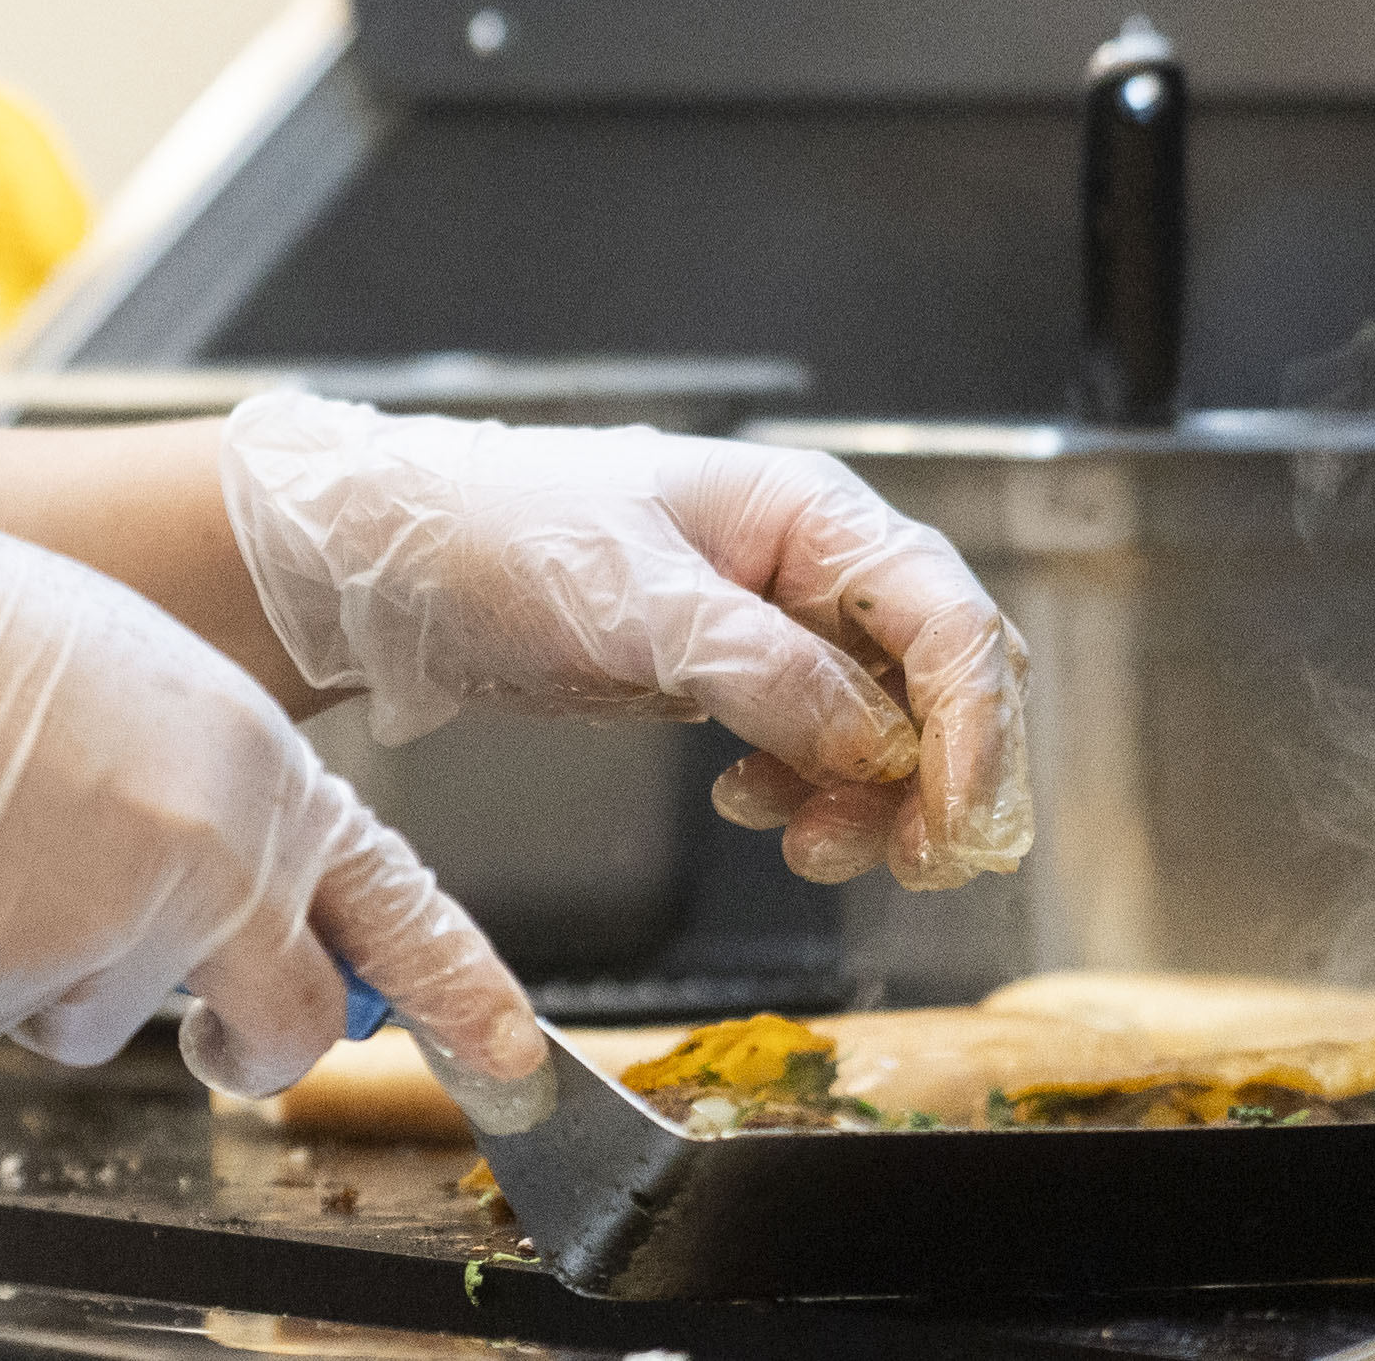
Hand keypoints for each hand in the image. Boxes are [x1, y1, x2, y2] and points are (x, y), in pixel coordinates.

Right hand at [0, 440, 540, 1097]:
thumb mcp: (157, 692)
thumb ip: (228, 798)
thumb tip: (267, 898)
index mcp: (259, 768)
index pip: (396, 901)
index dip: (464, 989)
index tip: (513, 1054)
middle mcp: (212, 860)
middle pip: (290, 1024)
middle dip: (255, 1039)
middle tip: (215, 1023)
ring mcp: (118, 932)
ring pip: (124, 1021)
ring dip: (75, 973)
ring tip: (8, 846)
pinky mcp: (20, 986)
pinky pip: (21, 1018)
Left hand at [217, 393, 1034, 893]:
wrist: (395, 564)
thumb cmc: (499, 535)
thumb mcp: (631, 599)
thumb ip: (764, 669)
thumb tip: (879, 742)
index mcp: (809, 513)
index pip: (950, 619)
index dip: (979, 727)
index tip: (959, 823)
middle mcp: (809, 564)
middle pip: (943, 680)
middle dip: (941, 776)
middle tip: (911, 861)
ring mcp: (775, 623)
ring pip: (889, 728)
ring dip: (873, 801)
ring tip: (809, 845)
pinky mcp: (734, 677)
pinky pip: (820, 749)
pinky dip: (810, 794)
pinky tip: (750, 806)